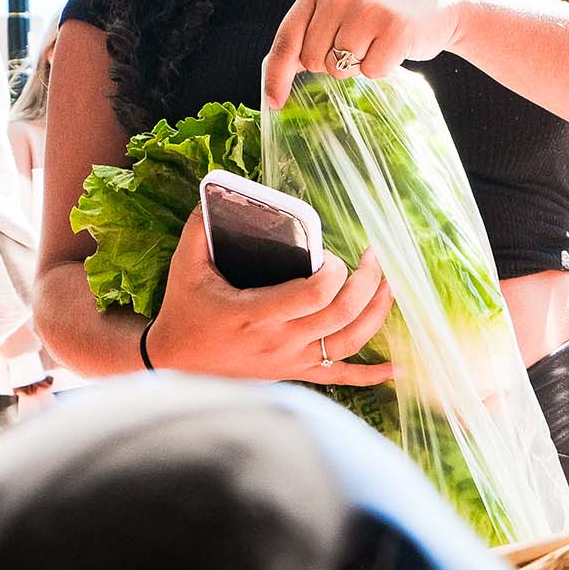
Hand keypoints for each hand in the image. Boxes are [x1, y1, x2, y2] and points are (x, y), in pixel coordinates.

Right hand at [145, 210, 394, 385]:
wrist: (174, 362)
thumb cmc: (183, 312)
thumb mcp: (186, 266)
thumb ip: (201, 228)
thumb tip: (215, 192)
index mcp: (256, 313)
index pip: (315, 294)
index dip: (336, 272)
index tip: (334, 254)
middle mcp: (279, 341)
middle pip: (341, 315)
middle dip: (367, 283)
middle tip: (373, 258)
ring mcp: (289, 361)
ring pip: (348, 343)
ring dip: (376, 315)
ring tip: (389, 286)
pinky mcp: (292, 372)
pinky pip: (338, 377)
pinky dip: (370, 375)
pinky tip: (394, 368)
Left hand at [262, 0, 480, 108]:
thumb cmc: (382, 10)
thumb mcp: (341, 7)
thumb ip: (310, 31)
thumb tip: (273, 71)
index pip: (287, 39)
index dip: (277, 75)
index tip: (273, 102)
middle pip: (313, 60)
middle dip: (332, 63)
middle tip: (359, 43)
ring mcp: (368, 8)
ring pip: (339, 68)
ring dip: (358, 66)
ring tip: (377, 41)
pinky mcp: (395, 27)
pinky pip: (371, 72)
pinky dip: (383, 68)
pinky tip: (395, 45)